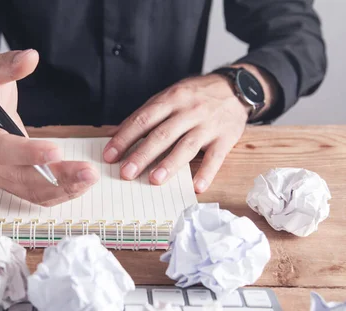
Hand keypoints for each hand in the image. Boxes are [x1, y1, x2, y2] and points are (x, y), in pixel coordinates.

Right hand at [0, 50, 97, 205]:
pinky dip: (59, 193)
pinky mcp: (13, 184)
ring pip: (32, 191)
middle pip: (22, 177)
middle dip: (57, 177)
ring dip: (63, 188)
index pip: (2, 149)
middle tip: (88, 172)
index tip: (56, 151)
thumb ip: (8, 65)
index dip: (28, 153)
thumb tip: (30, 57)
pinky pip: (36, 196)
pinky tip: (80, 185)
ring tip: (90, 178)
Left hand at [103, 72, 256, 192]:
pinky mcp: (226, 138)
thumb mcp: (170, 97)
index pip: (143, 119)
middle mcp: (189, 111)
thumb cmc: (195, 96)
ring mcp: (208, 125)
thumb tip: (113, 134)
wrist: (236, 88)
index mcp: (171, 99)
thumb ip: (145, 116)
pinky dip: (206, 173)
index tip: (110, 155)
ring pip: (186, 146)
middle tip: (126, 173)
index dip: (124, 138)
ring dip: (169, 164)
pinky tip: (196, 187)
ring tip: (154, 180)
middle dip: (142, 154)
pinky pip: (216, 157)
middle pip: (162, 134)